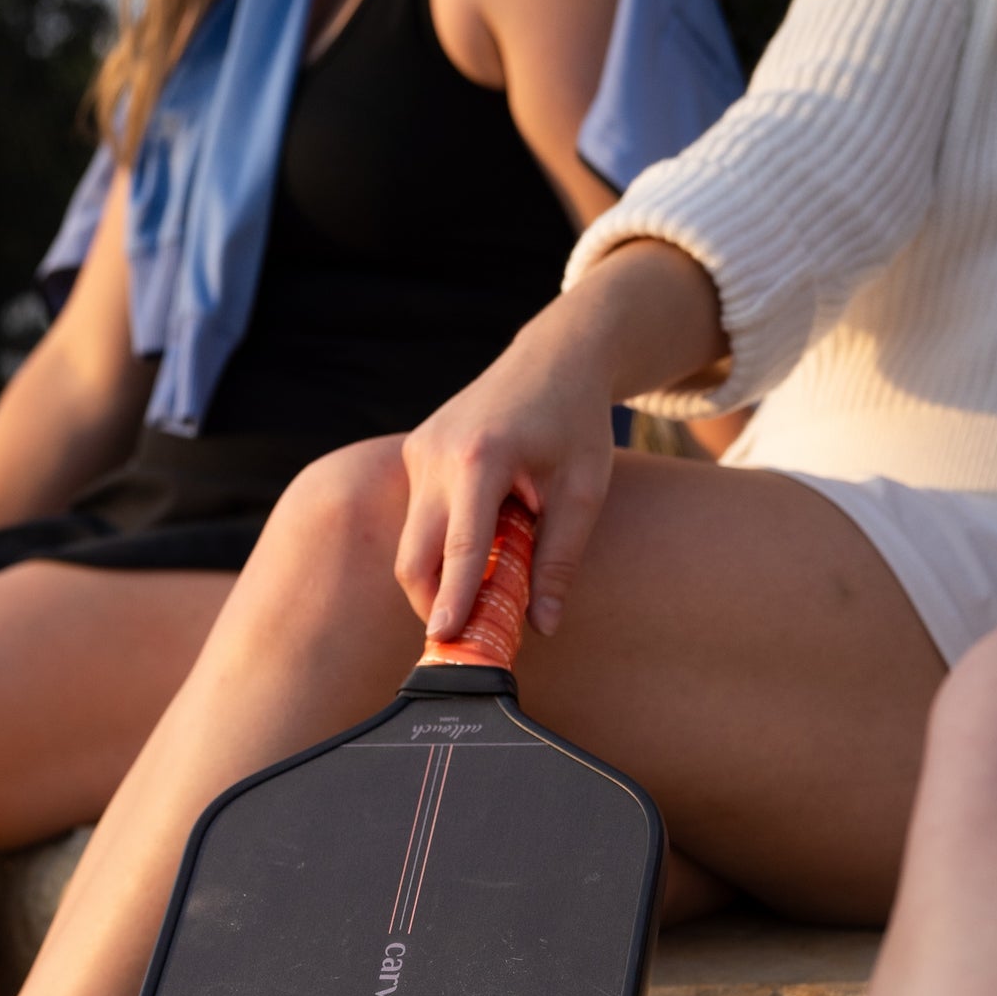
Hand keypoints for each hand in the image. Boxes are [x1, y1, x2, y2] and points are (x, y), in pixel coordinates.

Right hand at [395, 299, 615, 640]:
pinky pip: (418, 516)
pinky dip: (441, 544)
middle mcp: (438, 454)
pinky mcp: (415, 452)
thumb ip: (560, 559)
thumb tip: (544, 625)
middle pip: (414, 556)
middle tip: (465, 637)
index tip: (445, 641)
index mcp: (482, 459)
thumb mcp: (584, 490)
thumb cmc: (576, 420)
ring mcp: (419, 450)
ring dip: (440, 575)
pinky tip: (479, 542)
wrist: (556, 355)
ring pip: (412, 541)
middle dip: (433, 603)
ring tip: (482, 590)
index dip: (451, 599)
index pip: (459, 548)